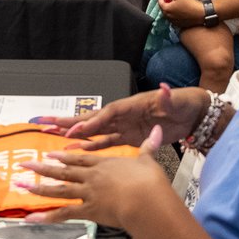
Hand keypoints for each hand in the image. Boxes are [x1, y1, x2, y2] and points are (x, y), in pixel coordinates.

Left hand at [16, 127, 169, 229]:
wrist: (146, 199)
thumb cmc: (148, 182)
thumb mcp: (148, 160)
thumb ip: (149, 146)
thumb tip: (157, 131)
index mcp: (104, 164)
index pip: (79, 158)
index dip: (64, 156)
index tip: (51, 153)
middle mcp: (92, 177)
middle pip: (63, 170)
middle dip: (43, 167)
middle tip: (26, 165)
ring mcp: (88, 193)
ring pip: (59, 189)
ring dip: (39, 188)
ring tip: (22, 186)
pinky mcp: (88, 210)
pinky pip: (64, 214)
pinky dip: (47, 217)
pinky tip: (33, 218)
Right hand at [35, 83, 210, 148]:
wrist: (191, 114)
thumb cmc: (182, 103)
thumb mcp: (174, 100)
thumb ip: (166, 97)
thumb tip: (163, 88)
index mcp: (130, 105)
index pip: (106, 115)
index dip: (91, 123)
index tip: (75, 131)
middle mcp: (122, 115)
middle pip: (92, 119)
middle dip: (69, 122)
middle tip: (47, 124)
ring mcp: (123, 127)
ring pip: (94, 131)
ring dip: (74, 135)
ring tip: (53, 136)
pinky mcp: (128, 137)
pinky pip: (105, 143)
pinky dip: (91, 146)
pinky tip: (77, 150)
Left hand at [158, 0, 205, 27]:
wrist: (201, 14)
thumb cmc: (190, 4)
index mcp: (166, 10)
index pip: (160, 1)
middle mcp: (168, 17)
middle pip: (164, 7)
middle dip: (167, 0)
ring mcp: (174, 21)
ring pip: (169, 12)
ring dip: (172, 6)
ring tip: (178, 1)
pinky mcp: (180, 24)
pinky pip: (175, 17)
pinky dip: (176, 12)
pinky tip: (182, 8)